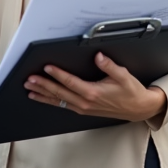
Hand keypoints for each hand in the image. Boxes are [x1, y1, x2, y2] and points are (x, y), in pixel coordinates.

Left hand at [25, 52, 167, 122]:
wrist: (138, 108)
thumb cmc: (131, 92)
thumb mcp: (123, 76)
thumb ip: (109, 66)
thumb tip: (98, 56)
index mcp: (93, 93)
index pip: (70, 82)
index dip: (57, 75)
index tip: (47, 68)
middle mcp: (85, 102)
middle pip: (60, 93)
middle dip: (43, 86)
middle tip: (30, 80)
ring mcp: (83, 108)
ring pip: (58, 101)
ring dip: (43, 95)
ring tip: (30, 90)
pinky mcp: (83, 110)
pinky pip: (63, 106)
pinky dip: (51, 101)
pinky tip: (43, 98)